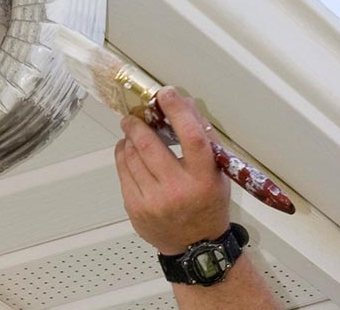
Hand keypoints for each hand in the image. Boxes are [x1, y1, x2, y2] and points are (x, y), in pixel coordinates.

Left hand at [114, 87, 230, 254]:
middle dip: (137, 124)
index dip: (178, 111)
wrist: (195, 246)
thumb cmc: (208, 205)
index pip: (192, 137)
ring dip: (128, 139)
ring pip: (130, 156)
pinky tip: (128, 152)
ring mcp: (153, 201)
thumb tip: (184, 105)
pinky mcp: (135, 208)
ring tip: (132, 134)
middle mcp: (178, 190)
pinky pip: (122, 172)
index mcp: (204, 178)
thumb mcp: (217, 173)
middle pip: (150, 145)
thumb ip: (203, 139)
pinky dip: (122, 156)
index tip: (166, 94)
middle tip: (134, 115)